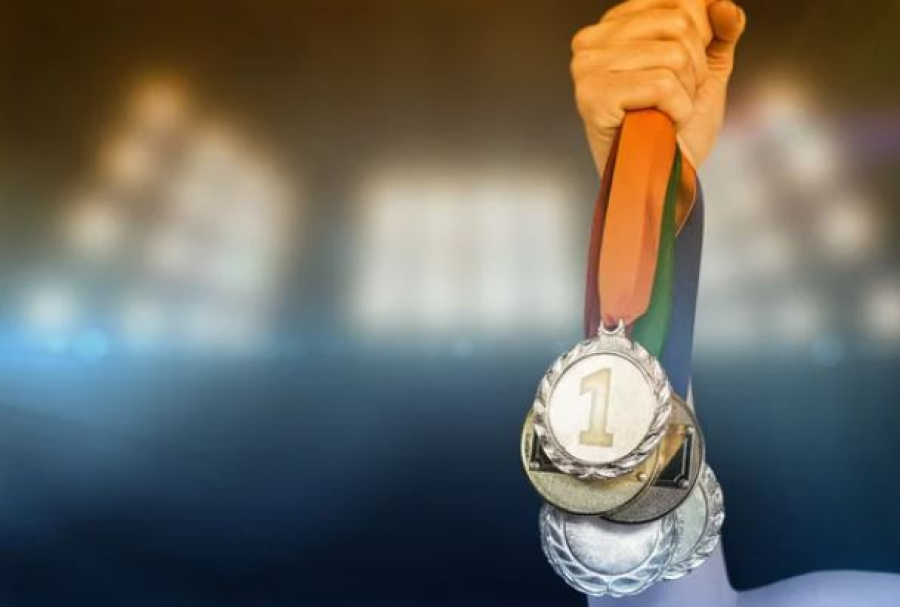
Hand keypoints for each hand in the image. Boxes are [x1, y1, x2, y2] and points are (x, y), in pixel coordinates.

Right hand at [571, 0, 745, 174]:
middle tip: (676, 99)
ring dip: (686, 92)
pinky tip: (660, 125)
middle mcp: (591, 41)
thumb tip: (722, 5)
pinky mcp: (594, 96)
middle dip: (695, 67)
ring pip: (675, 54)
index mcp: (613, 26)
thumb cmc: (677, 128)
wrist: (665, 180)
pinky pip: (663, 84)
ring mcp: (587, 68)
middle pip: (679, 23)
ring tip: (666, 113)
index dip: (701, 37)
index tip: (686, 73)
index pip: (678, 0)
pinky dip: (676, 110)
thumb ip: (718, 31)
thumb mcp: (706, 70)